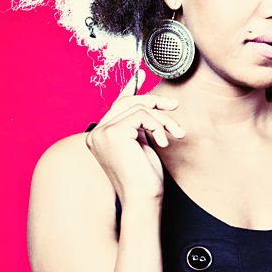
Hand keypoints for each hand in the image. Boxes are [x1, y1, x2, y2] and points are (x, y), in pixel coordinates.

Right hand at [85, 70, 185, 204]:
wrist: (143, 198)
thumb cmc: (145, 179)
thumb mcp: (142, 146)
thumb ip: (140, 127)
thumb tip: (148, 107)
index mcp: (101, 136)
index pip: (116, 106)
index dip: (129, 88)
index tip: (139, 72)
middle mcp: (96, 133)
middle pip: (127, 102)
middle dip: (154, 102)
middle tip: (174, 107)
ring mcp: (101, 132)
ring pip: (138, 107)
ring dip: (162, 119)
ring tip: (175, 134)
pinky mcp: (112, 132)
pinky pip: (142, 115)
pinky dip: (158, 126)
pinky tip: (162, 143)